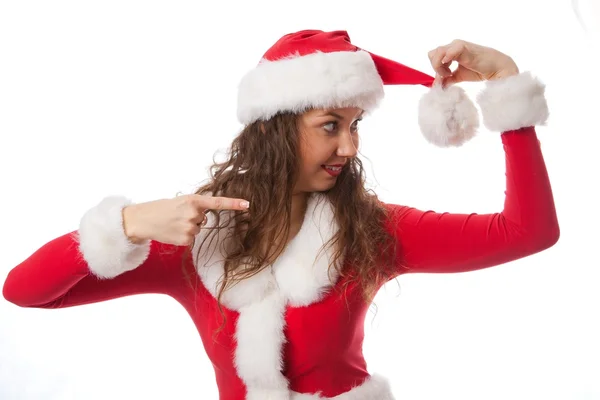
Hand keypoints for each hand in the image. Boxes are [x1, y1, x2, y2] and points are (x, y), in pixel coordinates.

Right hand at [122, 194, 249, 245]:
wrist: (143, 220)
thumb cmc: (162, 208)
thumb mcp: (181, 201)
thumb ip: (196, 206)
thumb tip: (206, 216)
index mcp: (194, 200)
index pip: (218, 202)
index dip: (234, 203)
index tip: (247, 204)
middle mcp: (194, 214)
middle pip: (204, 219)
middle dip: (193, 218)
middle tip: (176, 215)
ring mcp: (190, 228)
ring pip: (197, 229)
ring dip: (187, 227)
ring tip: (172, 223)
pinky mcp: (186, 240)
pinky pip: (191, 239)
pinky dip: (183, 236)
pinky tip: (172, 232)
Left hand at [428, 39, 518, 86]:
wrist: (495, 68)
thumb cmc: (478, 70)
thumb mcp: (458, 76)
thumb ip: (447, 80)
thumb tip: (436, 86)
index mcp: (450, 51)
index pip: (433, 57)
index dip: (435, 69)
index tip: (444, 78)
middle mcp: (452, 46)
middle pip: (432, 54)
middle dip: (436, 67)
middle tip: (447, 75)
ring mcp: (457, 45)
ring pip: (437, 52)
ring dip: (439, 66)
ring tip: (450, 73)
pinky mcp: (463, 47)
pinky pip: (447, 51)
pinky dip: (445, 61)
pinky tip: (451, 69)